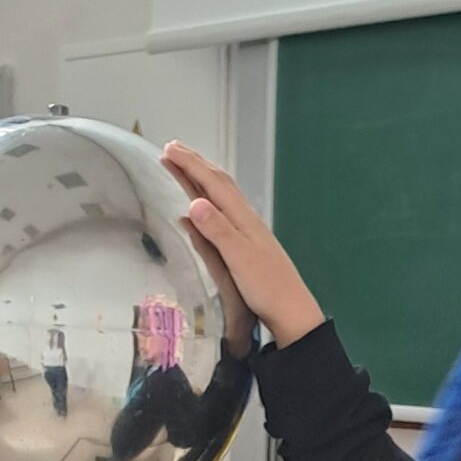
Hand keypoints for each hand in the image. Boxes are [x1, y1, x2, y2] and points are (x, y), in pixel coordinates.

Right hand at [162, 143, 325, 349]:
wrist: (292, 311)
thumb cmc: (267, 288)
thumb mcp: (239, 258)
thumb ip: (217, 230)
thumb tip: (194, 202)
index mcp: (242, 218)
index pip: (213, 182)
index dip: (190, 164)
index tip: (168, 149)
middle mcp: (246, 218)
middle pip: (219, 182)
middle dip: (195, 163)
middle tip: (172, 149)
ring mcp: (249, 230)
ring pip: (223, 194)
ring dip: (203, 177)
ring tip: (186, 168)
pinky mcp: (248, 243)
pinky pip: (225, 210)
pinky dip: (210, 199)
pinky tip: (205, 207)